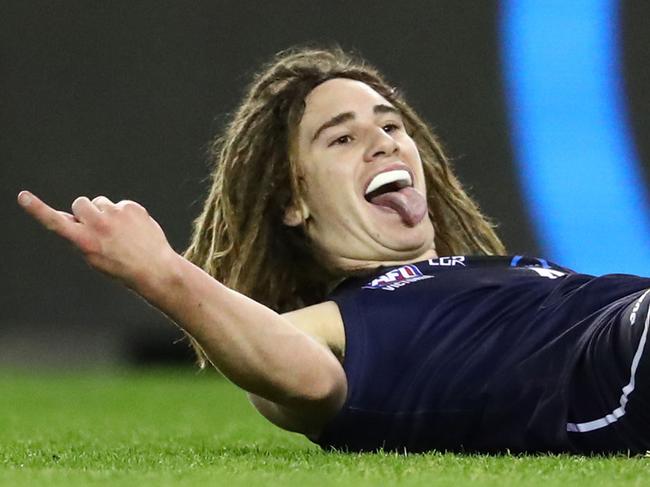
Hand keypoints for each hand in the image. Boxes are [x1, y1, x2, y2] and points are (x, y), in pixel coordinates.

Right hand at [17, 191, 177, 293]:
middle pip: (80, 203)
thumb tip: (71, 217)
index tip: (23, 197)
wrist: (155, 268)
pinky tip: (134, 230)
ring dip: (105, 213)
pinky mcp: (131, 207)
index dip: (37, 209)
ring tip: (120, 232)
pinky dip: (124, 214)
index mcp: (84, 241)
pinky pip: (120, 205)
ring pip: (100, 202)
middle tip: (98, 226)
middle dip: (85, 211)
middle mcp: (98, 224)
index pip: (56, 223)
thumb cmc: (121, 266)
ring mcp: (116, 214)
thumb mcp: (93, 257)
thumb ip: (80, 236)